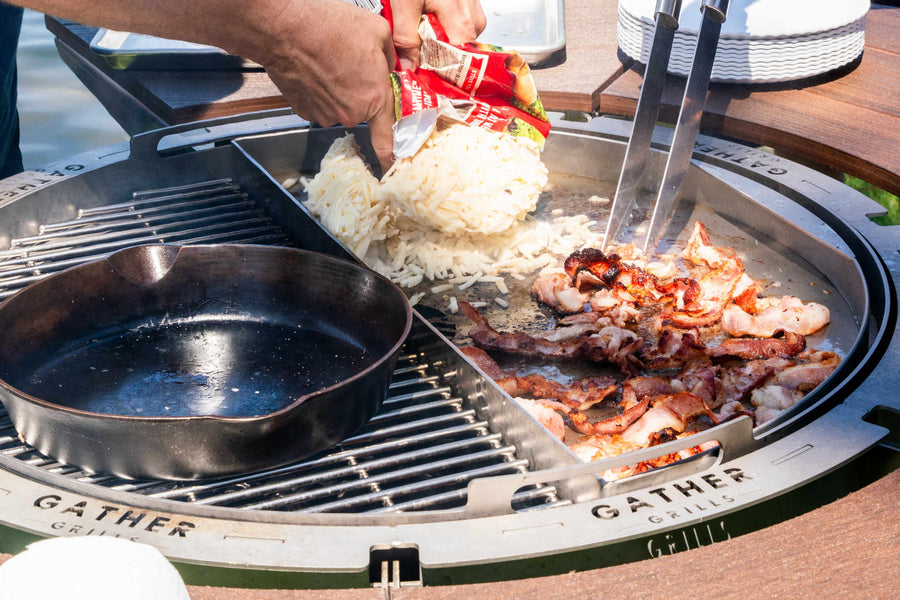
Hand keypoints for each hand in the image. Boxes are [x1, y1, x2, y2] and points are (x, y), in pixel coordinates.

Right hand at [261, 0, 397, 171]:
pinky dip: (319, 91)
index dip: (391, 153)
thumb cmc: (330, 27)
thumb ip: (393, 55)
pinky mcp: (304, 110)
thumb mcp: (378, 31)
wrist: (286, 29)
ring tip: (330, 62)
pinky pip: (319, 104)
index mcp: (375, 98)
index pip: (386, 137)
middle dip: (361, 91)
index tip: (392, 163)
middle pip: (362, 110)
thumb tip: (395, 66)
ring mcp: (325, 114)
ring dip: (338, 89)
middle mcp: (351, 113)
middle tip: (351, 64)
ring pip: (339, 106)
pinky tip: (315, 69)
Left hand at [391, 0, 486, 69]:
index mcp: (461, 21)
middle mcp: (474, 20)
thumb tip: (410, 69)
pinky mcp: (470, 8)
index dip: (442, 75)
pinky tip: (427, 26)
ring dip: (438, 46)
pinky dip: (442, 32)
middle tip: (415, 58)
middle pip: (459, 56)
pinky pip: (459, 29)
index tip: (424, 78)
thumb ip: (406, 39)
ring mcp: (475, 13)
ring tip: (419, 37)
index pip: (460, 64)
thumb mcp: (404, 4)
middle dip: (437, 60)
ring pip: (459, 43)